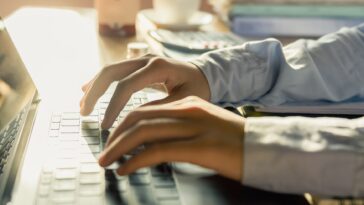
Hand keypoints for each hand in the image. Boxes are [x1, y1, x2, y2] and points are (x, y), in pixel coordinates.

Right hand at [80, 56, 210, 128]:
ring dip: (94, 87)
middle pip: (111, 72)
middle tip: (84, 113)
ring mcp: (141, 59)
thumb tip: (132, 123)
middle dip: (95, 93)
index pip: (126, 86)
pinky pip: (115, 70)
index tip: (105, 126)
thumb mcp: (184, 101)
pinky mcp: (138, 64)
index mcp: (158, 67)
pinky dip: (100, 81)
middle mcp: (146, 59)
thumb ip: (160, 109)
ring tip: (83, 105)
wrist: (203, 74)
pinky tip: (88, 89)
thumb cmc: (198, 88)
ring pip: (110, 69)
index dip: (112, 107)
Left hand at [98, 96, 244, 180]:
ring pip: (143, 132)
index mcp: (188, 104)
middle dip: (115, 135)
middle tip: (103, 152)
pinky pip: (157, 151)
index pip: (145, 109)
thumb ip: (181, 127)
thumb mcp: (205, 125)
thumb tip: (155, 140)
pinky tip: (125, 169)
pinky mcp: (198, 147)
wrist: (265, 147)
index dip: (123, 124)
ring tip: (107, 162)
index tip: (113, 139)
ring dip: (118, 148)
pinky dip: (135, 161)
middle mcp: (187, 110)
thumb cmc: (236, 141)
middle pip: (138, 117)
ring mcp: (193, 127)